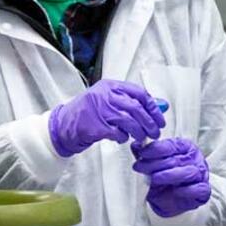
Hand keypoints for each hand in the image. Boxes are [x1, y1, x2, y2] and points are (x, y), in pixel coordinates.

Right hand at [49, 79, 164, 157]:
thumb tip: (160, 106)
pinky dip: (124, 137)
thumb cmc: (89, 112)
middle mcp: (106, 96)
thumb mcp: (109, 100)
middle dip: (150, 123)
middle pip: (136, 108)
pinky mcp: (96, 126)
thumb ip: (132, 102)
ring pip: (129, 121)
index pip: (140, 93)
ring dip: (139, 132)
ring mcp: (100, 110)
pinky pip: (118, 133)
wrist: (64, 124)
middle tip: (156, 132)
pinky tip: (123, 139)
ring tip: (142, 138)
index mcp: (111, 86)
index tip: (160, 119)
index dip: (153, 107)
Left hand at [131, 138, 211, 217]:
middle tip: (140, 167)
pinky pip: (198, 189)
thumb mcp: (152, 164)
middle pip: (177, 159)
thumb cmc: (164, 177)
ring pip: (188, 172)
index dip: (155, 149)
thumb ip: (145, 154)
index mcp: (185, 147)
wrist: (171, 199)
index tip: (141, 154)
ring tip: (153, 179)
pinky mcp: (204, 190)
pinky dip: (186, 190)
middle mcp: (195, 158)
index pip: (171, 145)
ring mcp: (201, 174)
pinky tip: (175, 191)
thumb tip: (135, 145)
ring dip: (169, 175)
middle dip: (155, 163)